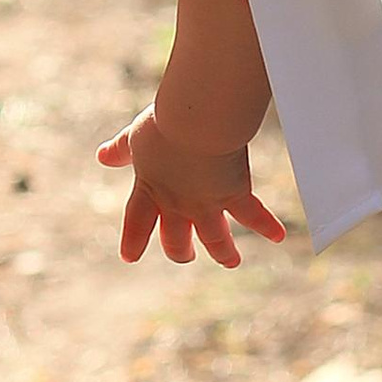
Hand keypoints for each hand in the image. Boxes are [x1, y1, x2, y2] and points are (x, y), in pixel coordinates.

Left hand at [97, 103, 286, 266]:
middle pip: (176, 241)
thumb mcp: (136, 137)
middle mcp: (176, 204)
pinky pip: (253, 216)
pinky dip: (267, 227)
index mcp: (149, 190)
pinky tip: (278, 237)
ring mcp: (206, 204)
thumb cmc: (164, 123)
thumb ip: (121, 150)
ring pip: (215, 241)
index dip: (133, 241)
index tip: (129, 256)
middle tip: (187, 255)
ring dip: (224, 253)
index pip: (135, 223)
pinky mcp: (233, 195)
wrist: (195, 120)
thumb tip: (102, 157)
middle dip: (180, 251)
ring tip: (231, 261)